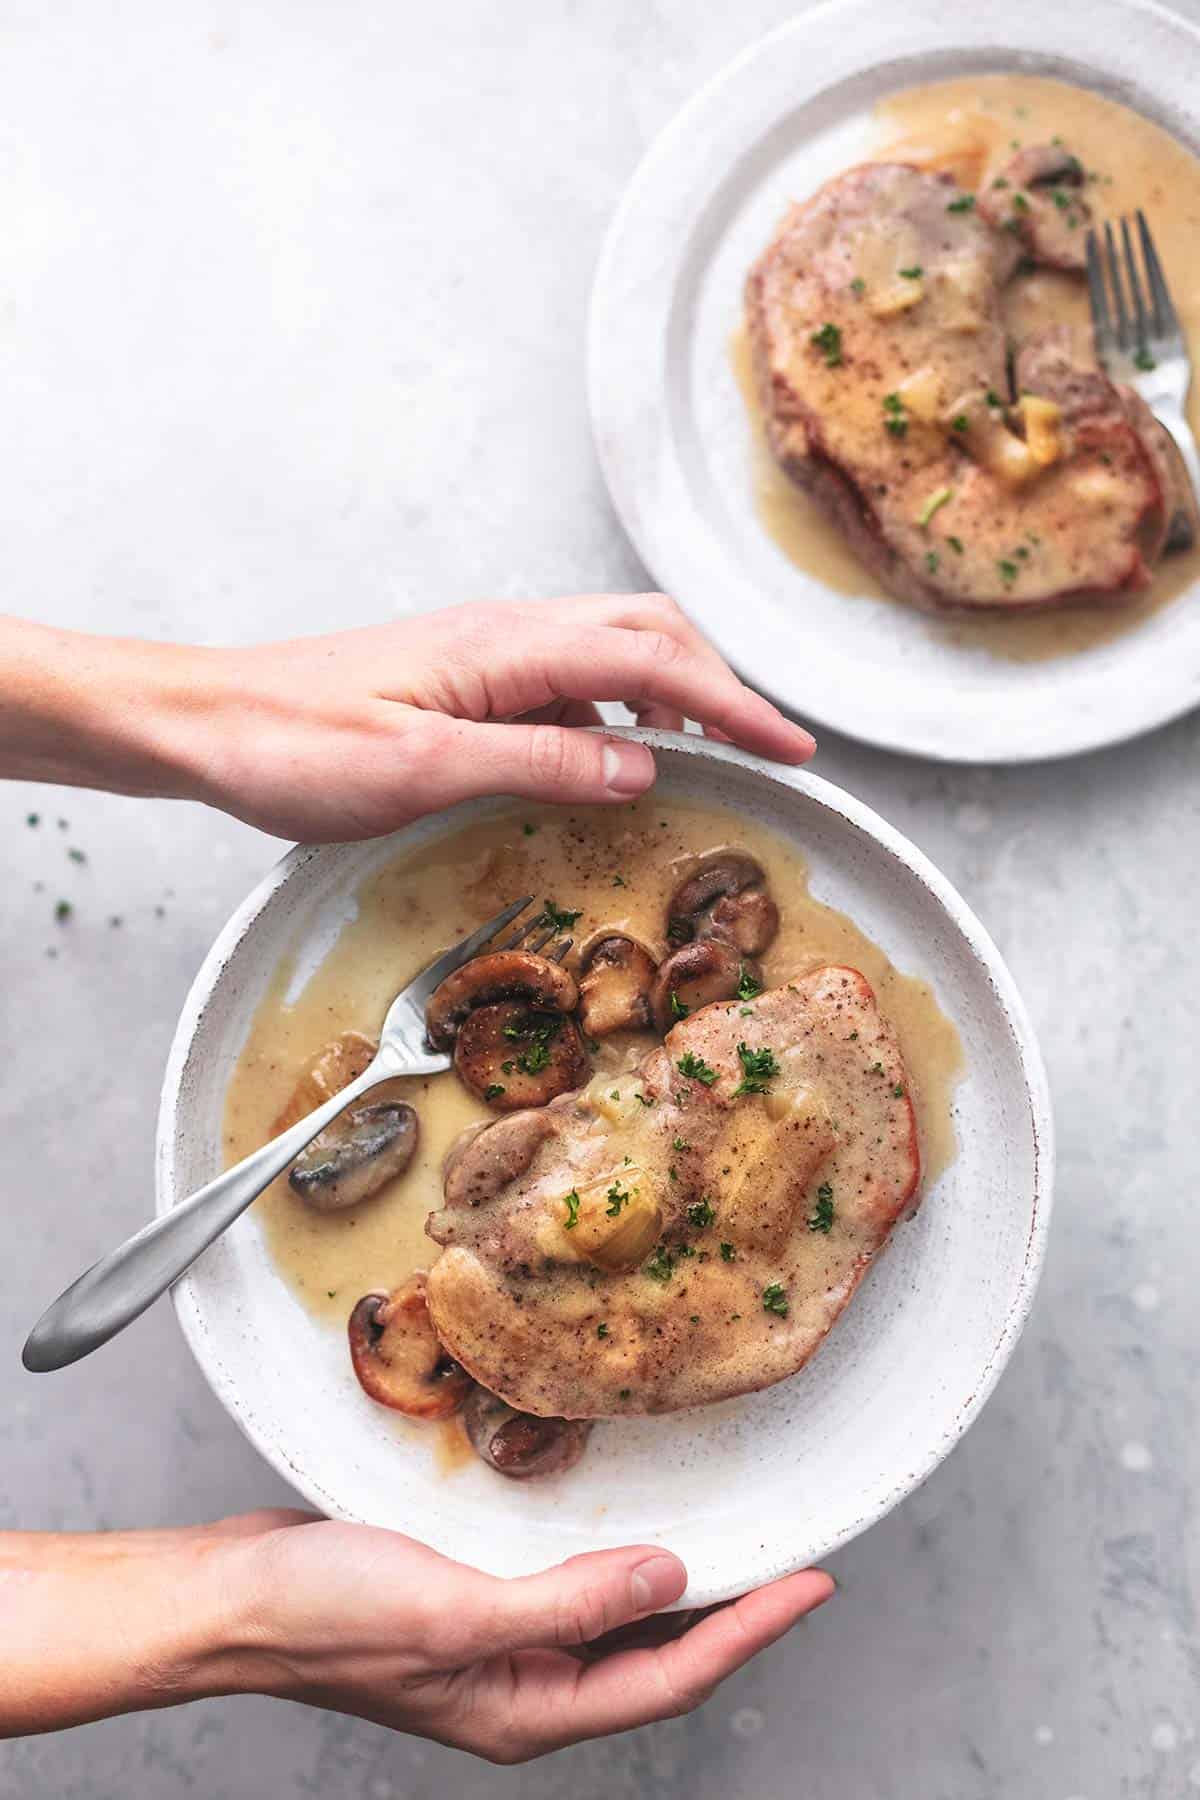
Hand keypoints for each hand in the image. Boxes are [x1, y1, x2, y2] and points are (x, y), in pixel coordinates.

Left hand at [164, 593, 814, 839]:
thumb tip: (648, 770)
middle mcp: (505, 633)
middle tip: (771, 748)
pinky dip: (618, 714)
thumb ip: (540, 764)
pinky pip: (568, 683)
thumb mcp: (421, 771)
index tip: (795, 749)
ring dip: (673, 694)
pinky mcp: (464, 678)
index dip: (734, 706)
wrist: (204, 723)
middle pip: (648, 633)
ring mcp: (485, 652)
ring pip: (611, 652)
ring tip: (715, 755)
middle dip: (721, 684)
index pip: (653, 664)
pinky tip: (615, 761)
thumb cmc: (293, 745)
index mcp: (505, 647)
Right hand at [217, 1509, 833, 1761]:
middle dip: (730, 1612)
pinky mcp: (471, 1594)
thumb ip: (569, 1604)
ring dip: (674, 1582)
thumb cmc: (325, 1616)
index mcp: (526, 1709)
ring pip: (614, 1618)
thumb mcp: (456, 1612)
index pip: (669, 1677)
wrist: (232, 1595)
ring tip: (735, 1540)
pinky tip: (622, 1519)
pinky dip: (609, 1554)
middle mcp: (522, 1683)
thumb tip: (671, 1581)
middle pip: (654, 1655)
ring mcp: (496, 1641)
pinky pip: (566, 1580)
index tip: (812, 1584)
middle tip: (794, 1561)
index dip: (749, 1630)